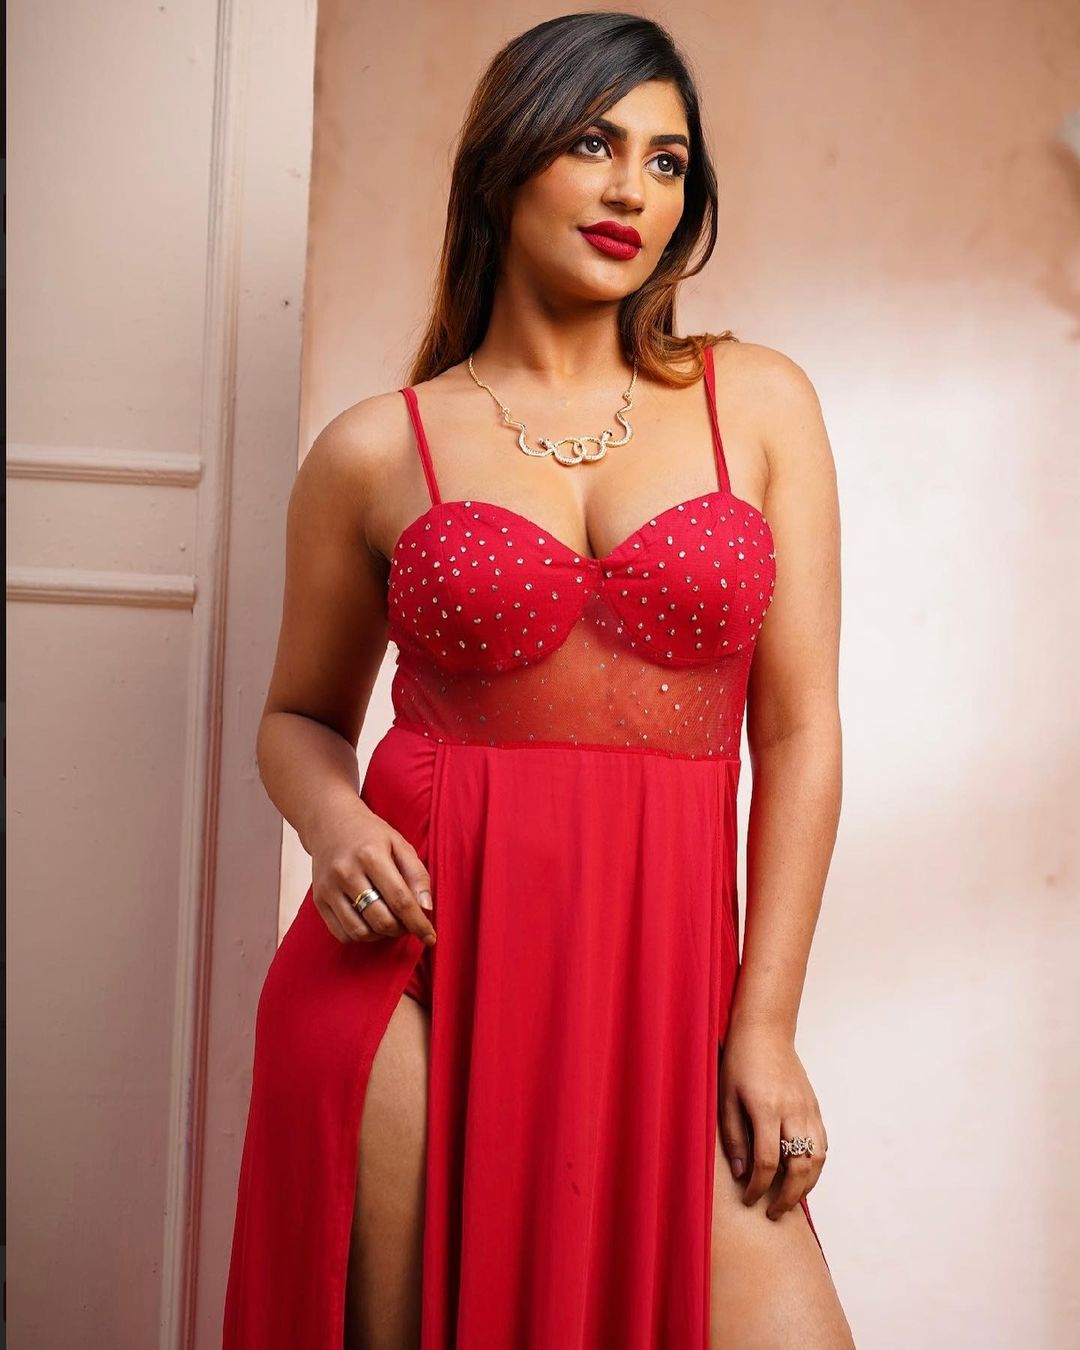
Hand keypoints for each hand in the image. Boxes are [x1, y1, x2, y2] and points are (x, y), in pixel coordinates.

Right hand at [308, 799, 436, 947]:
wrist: (329, 822)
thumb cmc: (369, 834)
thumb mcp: (400, 844)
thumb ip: (417, 875)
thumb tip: (426, 908)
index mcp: (371, 855)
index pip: (400, 900)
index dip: (418, 923)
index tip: (431, 938)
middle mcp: (347, 872)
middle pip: (381, 919)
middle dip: (401, 929)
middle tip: (408, 923)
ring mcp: (329, 888)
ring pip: (360, 931)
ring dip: (381, 935)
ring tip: (390, 922)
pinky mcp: (319, 899)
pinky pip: (341, 933)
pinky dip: (361, 936)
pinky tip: (370, 923)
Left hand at [718, 1020, 827, 1219]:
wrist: (765, 1031)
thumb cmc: (739, 1062)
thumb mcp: (725, 1097)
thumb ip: (734, 1137)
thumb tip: (740, 1173)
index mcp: (766, 1108)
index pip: (768, 1162)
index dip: (759, 1188)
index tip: (749, 1200)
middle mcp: (793, 1111)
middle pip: (799, 1167)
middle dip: (787, 1197)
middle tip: (773, 1214)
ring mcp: (808, 1109)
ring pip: (817, 1159)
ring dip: (806, 1186)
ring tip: (790, 1201)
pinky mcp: (815, 1107)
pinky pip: (822, 1145)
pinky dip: (815, 1166)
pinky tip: (802, 1175)